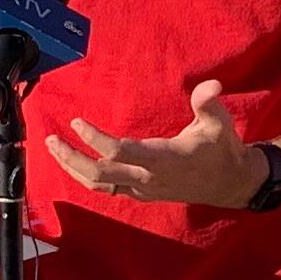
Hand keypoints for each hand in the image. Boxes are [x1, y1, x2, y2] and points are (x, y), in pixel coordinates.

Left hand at [46, 79, 264, 207]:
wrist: (231, 184)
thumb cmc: (222, 150)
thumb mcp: (220, 124)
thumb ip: (209, 104)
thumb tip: (211, 85)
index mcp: (162, 160)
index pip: (119, 152)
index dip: (95, 139)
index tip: (76, 122)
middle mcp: (147, 179)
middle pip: (99, 174)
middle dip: (71, 157)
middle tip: (50, 138)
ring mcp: (142, 190)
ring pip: (98, 185)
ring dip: (72, 168)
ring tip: (54, 148)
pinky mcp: (140, 194)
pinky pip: (106, 189)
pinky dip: (85, 177)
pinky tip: (73, 163)